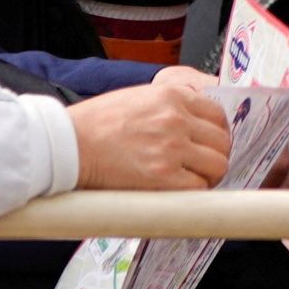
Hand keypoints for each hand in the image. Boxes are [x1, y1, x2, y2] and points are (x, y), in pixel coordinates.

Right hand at [66, 67, 233, 192]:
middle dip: (214, 155)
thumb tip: (194, 121)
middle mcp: (176, 119)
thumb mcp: (136, 97)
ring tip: (190, 179)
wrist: (67, 144)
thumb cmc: (93, 123)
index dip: (216, 131)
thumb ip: (168, 105)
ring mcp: (171, 148)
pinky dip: (192, 192)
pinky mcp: (163, 176)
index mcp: (171, 95)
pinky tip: (177, 190)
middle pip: (222, 141)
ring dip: (208, 175)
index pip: (217, 114)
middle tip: (201, 165)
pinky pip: (198, 188)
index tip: (208, 142)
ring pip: (217, 165)